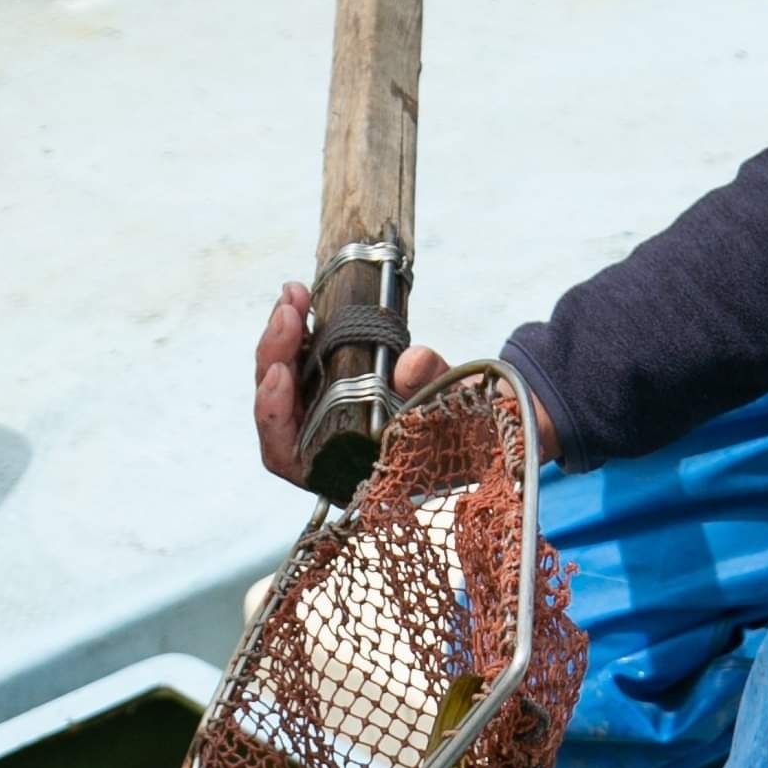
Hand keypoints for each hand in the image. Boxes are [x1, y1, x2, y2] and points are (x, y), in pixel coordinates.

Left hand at [253, 287, 560, 481]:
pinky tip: (305, 298)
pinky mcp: (337, 388)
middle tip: (289, 311)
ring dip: (282, 336)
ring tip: (294, 293)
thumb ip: (435, 390)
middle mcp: (327, 450)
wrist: (494, 422)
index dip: (274, 415)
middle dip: (273, 356)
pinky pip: (302, 363)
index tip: (280, 372)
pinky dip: (300, 331)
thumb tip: (409, 362)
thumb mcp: (461, 411)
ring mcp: (329, 417)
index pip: (285, 455)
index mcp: (345, 473)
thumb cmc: (474, 433)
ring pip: (283, 382)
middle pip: (276, 410)